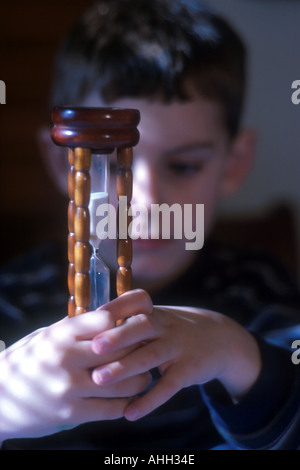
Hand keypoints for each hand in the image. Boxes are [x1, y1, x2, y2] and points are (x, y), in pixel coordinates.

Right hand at [0, 309, 149, 440]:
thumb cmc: (29, 360)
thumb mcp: (47, 336)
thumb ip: (77, 329)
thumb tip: (114, 318)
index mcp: (61, 333)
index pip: (106, 319)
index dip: (127, 320)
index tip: (139, 322)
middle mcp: (65, 357)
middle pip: (120, 349)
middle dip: (140, 349)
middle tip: (150, 349)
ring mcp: (68, 387)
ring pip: (122, 382)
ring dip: (140, 379)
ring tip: (145, 375)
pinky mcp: (70, 413)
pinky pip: (111, 408)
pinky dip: (126, 403)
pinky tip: (130, 397)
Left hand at [91, 290, 261, 420]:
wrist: (219, 338)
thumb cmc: (173, 330)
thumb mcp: (156, 318)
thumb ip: (128, 321)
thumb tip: (85, 331)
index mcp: (153, 312)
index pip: (135, 301)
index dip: (115, 307)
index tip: (91, 318)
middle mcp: (165, 326)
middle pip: (141, 326)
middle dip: (117, 336)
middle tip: (94, 348)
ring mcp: (179, 347)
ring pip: (150, 356)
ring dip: (125, 368)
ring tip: (99, 379)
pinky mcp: (189, 369)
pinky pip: (169, 386)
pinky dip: (150, 400)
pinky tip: (130, 412)